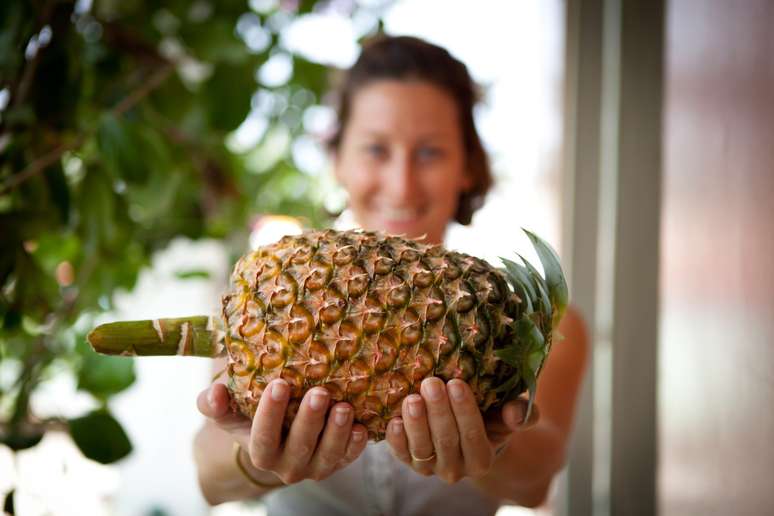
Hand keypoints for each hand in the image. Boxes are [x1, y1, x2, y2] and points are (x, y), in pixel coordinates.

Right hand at [197, 379, 367, 485]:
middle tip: (320, 392)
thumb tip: (215, 392)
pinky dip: (356, 445)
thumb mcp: (230, 410)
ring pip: (327, 455)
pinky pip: (349, 458)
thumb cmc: (251, 413)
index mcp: (261, 452)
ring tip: (344, 406)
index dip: (270, 414)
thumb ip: (214, 403)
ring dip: (336, 432)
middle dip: (310, 420)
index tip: (279, 384)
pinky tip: (361, 426)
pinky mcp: (338, 462)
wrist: (279, 431)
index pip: (263, 438)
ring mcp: (315, 466)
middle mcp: (287, 465)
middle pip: (299, 447)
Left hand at [385, 377, 538, 483]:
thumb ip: (522, 414)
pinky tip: (393, 419)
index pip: (473, 437)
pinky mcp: (408, 460)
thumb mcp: (512, 415)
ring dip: (415, 422)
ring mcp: (429, 466)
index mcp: (481, 460)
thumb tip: (514, 413)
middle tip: (431, 383)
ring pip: (421, 448)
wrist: (472, 431)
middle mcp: (455, 469)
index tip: (456, 384)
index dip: (464, 411)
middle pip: (445, 440)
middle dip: (438, 411)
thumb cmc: (494, 418)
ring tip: (413, 398)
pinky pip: (400, 453)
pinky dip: (396, 439)